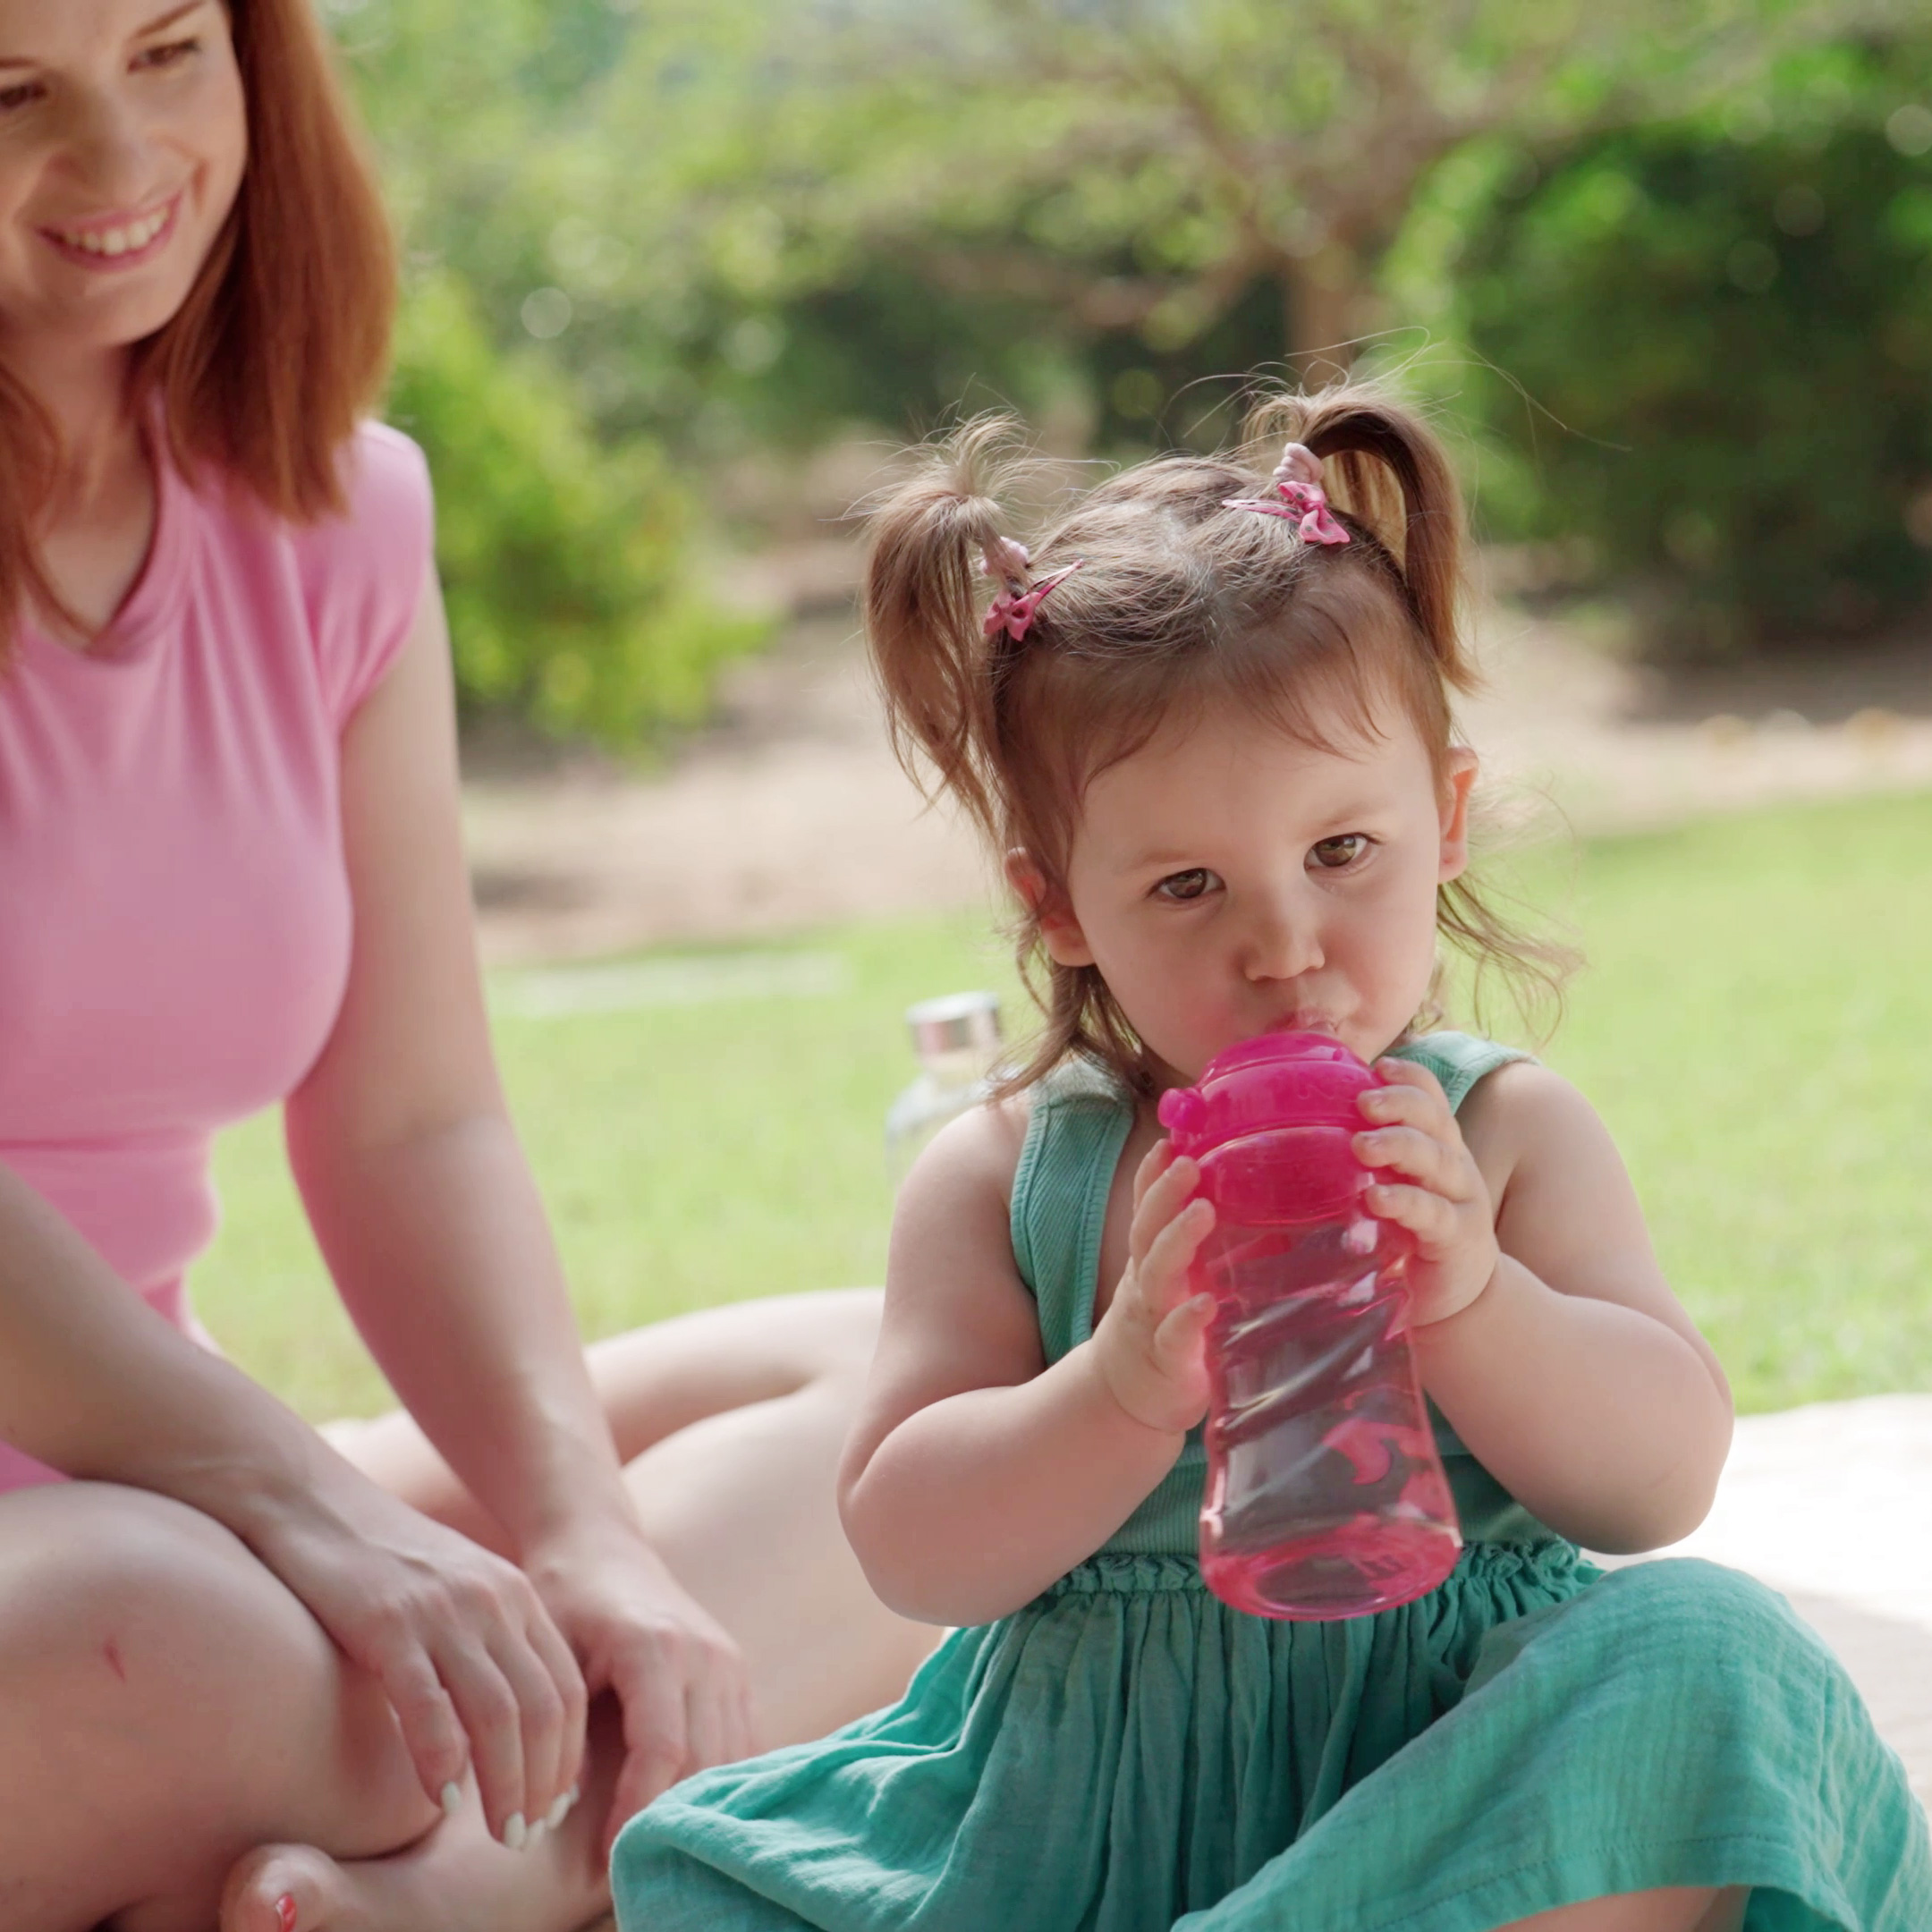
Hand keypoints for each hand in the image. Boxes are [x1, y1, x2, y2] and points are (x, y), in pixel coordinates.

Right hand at [249, 1468, 586, 1848]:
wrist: (308, 1500)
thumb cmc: (377, 1558)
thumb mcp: (453, 1590)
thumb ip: (483, 1641)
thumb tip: (499, 1726)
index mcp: (514, 1595)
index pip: (566, 1688)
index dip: (569, 1755)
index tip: (556, 1806)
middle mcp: (493, 1600)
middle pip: (544, 1707)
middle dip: (543, 1782)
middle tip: (529, 1837)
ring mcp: (443, 1610)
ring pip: (499, 1713)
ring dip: (505, 1783)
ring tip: (500, 1836)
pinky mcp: (388, 1622)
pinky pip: (428, 1703)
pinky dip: (442, 1758)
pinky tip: (442, 1798)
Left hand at [527, 1517, 754, 1853]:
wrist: (601, 1547)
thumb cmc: (565, 1601)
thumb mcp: (552, 1657)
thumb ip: (563, 1728)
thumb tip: (562, 1808)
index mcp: (656, 1646)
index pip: (662, 1749)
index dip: (637, 1809)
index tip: (606, 1857)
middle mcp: (705, 1655)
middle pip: (703, 1760)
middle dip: (670, 1819)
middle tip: (634, 1869)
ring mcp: (729, 1662)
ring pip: (731, 1756)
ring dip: (701, 1807)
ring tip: (665, 1850)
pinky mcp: (739, 1671)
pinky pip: (746, 1742)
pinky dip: (725, 1782)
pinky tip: (698, 1814)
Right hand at [1088, 1140, 1216, 1434]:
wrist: (1124, 1399)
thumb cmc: (1161, 1330)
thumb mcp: (1173, 1283)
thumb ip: (1203, 1249)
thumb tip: (1259, 1207)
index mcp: (1149, 1264)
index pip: (1147, 1212)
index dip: (1153, 1178)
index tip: (1167, 1142)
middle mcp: (1145, 1285)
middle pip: (1147, 1233)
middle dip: (1164, 1195)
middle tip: (1188, 1163)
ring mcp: (1151, 1321)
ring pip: (1157, 1276)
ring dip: (1177, 1241)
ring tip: (1204, 1211)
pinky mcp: (1167, 1360)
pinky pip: (1174, 1336)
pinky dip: (1187, 1318)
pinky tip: (1206, 1302)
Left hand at [1356, 1060, 1500, 1325]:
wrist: (1454, 1295)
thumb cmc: (1405, 1232)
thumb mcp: (1384, 1188)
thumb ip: (1355, 1165)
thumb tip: (1281, 1142)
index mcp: (1434, 1146)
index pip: (1429, 1100)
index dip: (1409, 1079)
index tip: (1378, 1067)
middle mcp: (1452, 1165)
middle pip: (1434, 1121)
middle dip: (1400, 1104)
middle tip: (1362, 1102)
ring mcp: (1459, 1200)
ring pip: (1437, 1161)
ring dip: (1400, 1146)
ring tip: (1362, 1145)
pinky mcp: (1458, 1238)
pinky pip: (1433, 1214)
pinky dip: (1405, 1203)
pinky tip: (1377, 1198)